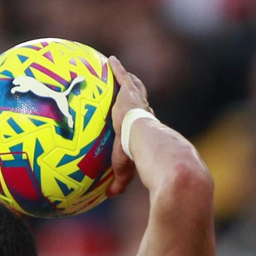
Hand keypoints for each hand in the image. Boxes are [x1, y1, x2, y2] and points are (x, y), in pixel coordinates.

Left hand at [106, 56, 148, 197]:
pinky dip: (116, 68)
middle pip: (140, 99)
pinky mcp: (128, 93)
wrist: (146, 142)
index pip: (144, 120)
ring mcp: (136, 101)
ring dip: (127, 77)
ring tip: (119, 69)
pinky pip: (120, 76)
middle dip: (136, 92)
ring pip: (133, 85)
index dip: (141, 116)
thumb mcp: (125, 169)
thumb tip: (108, 196)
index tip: (139, 114)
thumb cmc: (138, 158)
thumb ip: (118, 181)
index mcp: (146, 128)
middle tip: (131, 87)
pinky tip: (109, 59)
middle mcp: (144, 111)